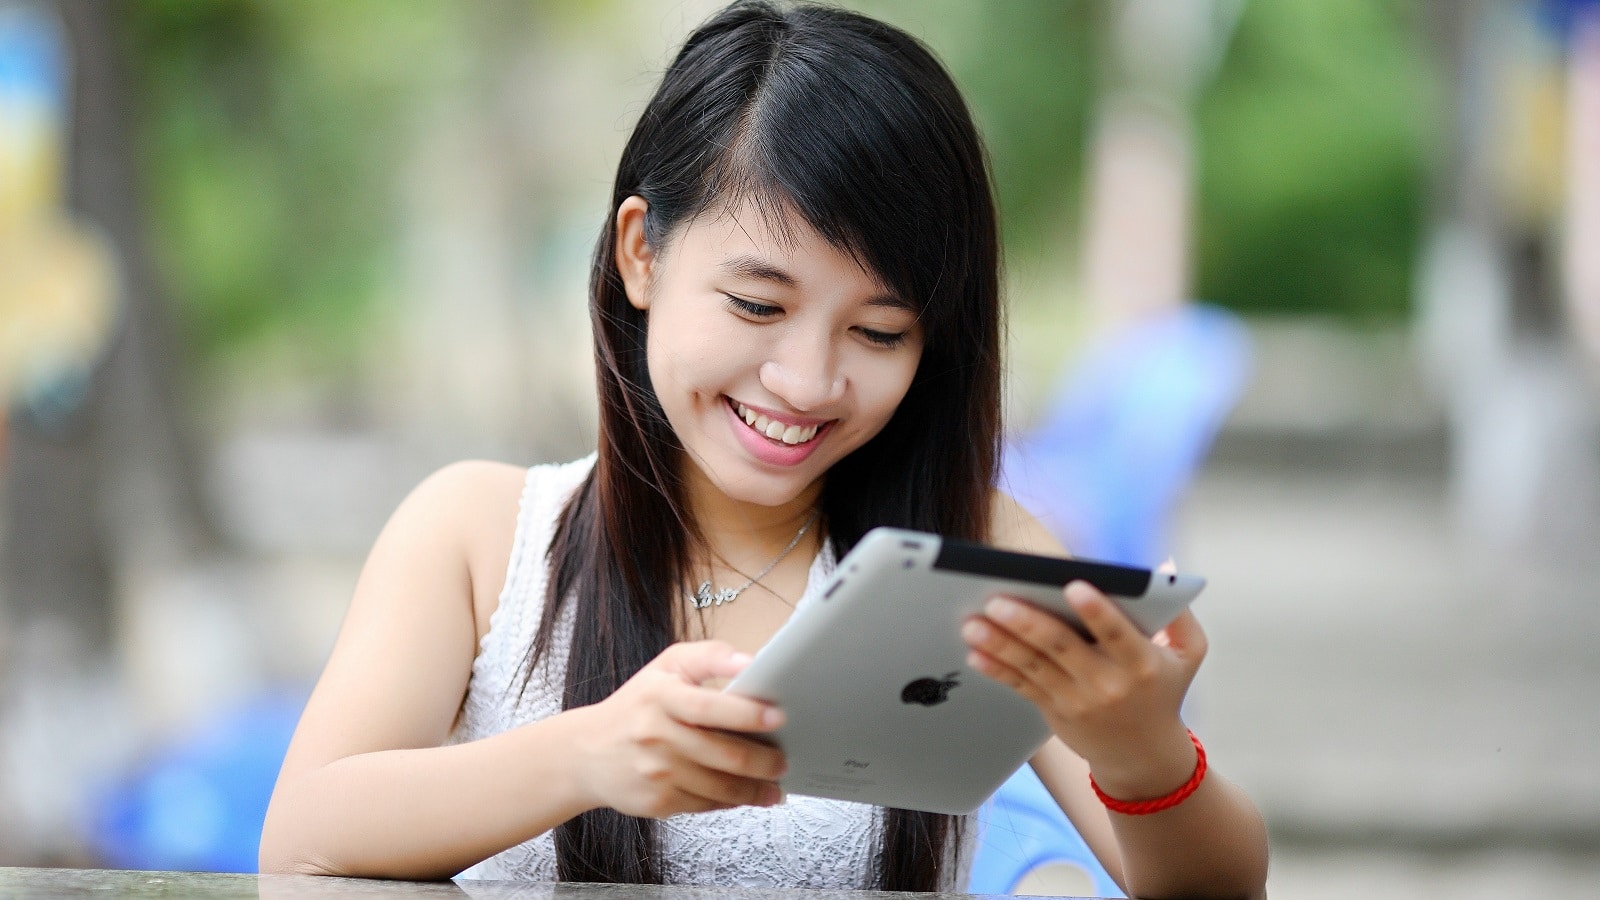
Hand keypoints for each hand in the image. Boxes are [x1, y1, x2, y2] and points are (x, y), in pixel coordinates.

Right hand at [568, 640, 788, 817]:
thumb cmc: (637, 705)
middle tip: (784, 760)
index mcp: (659, 696)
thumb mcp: (665, 667)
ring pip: (719, 787)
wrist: (586, 753)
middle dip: (763, 761)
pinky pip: (706, 805)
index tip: (778, 717)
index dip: (746, 714)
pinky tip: (746, 794)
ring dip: (755, 789)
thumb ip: (708, 657)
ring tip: (774, 784)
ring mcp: (656, 773)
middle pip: (722, 754)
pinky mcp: (657, 803)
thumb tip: (749, 661)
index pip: (708, 707)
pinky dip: (732, 801)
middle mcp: (656, 736)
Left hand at [960, 580, 1206, 797]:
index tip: (1073, 586)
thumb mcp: (1189, 653)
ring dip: (1000, 644)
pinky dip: (997, 669)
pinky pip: (1021, 686)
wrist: (1144, 755)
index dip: (1097, 611)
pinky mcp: (1054, 710)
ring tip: (972, 623)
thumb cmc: (1163, 689)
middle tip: (997, 600)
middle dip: (1027, 623)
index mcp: (1142, 662)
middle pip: (1062, 647)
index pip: (1117, 633)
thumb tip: (1164, 569)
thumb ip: (1179, 612)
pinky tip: (974, 653)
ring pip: (1034, 666)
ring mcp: (1077, 699)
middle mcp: (1108, 683)